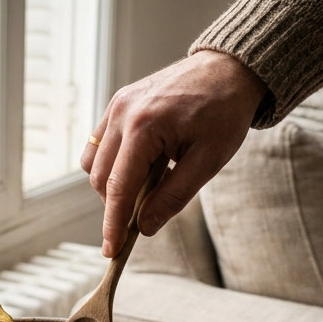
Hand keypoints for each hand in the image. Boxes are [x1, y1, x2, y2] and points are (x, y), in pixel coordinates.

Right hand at [83, 50, 266, 256]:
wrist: (228, 70)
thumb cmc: (223, 112)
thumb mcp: (208, 161)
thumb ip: (173, 197)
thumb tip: (144, 228)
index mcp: (145, 127)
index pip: (119, 188)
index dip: (113, 224)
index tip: (111, 251)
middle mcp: (122, 113)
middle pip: (101, 178)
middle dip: (116, 205)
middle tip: (143, 218)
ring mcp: (117, 106)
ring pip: (94, 162)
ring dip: (112, 185)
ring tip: (148, 187)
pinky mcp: (118, 103)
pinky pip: (100, 144)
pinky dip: (113, 164)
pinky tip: (142, 167)